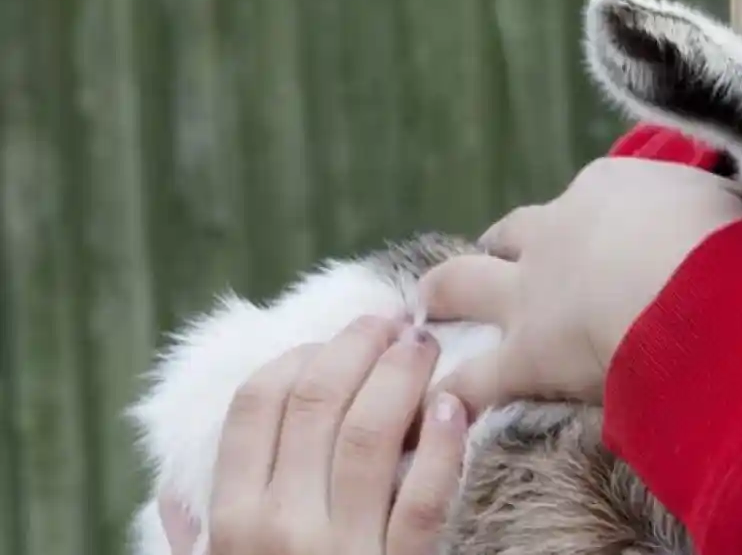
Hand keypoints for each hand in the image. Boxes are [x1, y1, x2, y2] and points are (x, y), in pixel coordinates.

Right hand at [159, 316, 469, 554]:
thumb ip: (195, 540)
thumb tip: (175, 493)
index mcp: (231, 520)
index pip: (256, 404)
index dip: (299, 355)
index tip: (330, 340)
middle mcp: (280, 527)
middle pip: (318, 400)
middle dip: (356, 346)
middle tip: (389, 321)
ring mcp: (344, 549)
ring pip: (374, 433)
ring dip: (403, 375)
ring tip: (423, 347)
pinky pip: (427, 496)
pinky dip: (444, 445)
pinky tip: (454, 408)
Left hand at [419, 157, 741, 412]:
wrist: (695, 286)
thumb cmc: (728, 240)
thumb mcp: (725, 204)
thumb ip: (710, 210)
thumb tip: (730, 216)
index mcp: (607, 188)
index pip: (587, 198)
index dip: (585, 219)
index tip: (593, 232)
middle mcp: (557, 230)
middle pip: (514, 230)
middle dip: (502, 243)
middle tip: (493, 253)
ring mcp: (532, 291)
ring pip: (462, 283)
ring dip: (441, 294)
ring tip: (424, 306)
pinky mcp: (524, 355)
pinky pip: (473, 379)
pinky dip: (451, 390)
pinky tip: (437, 402)